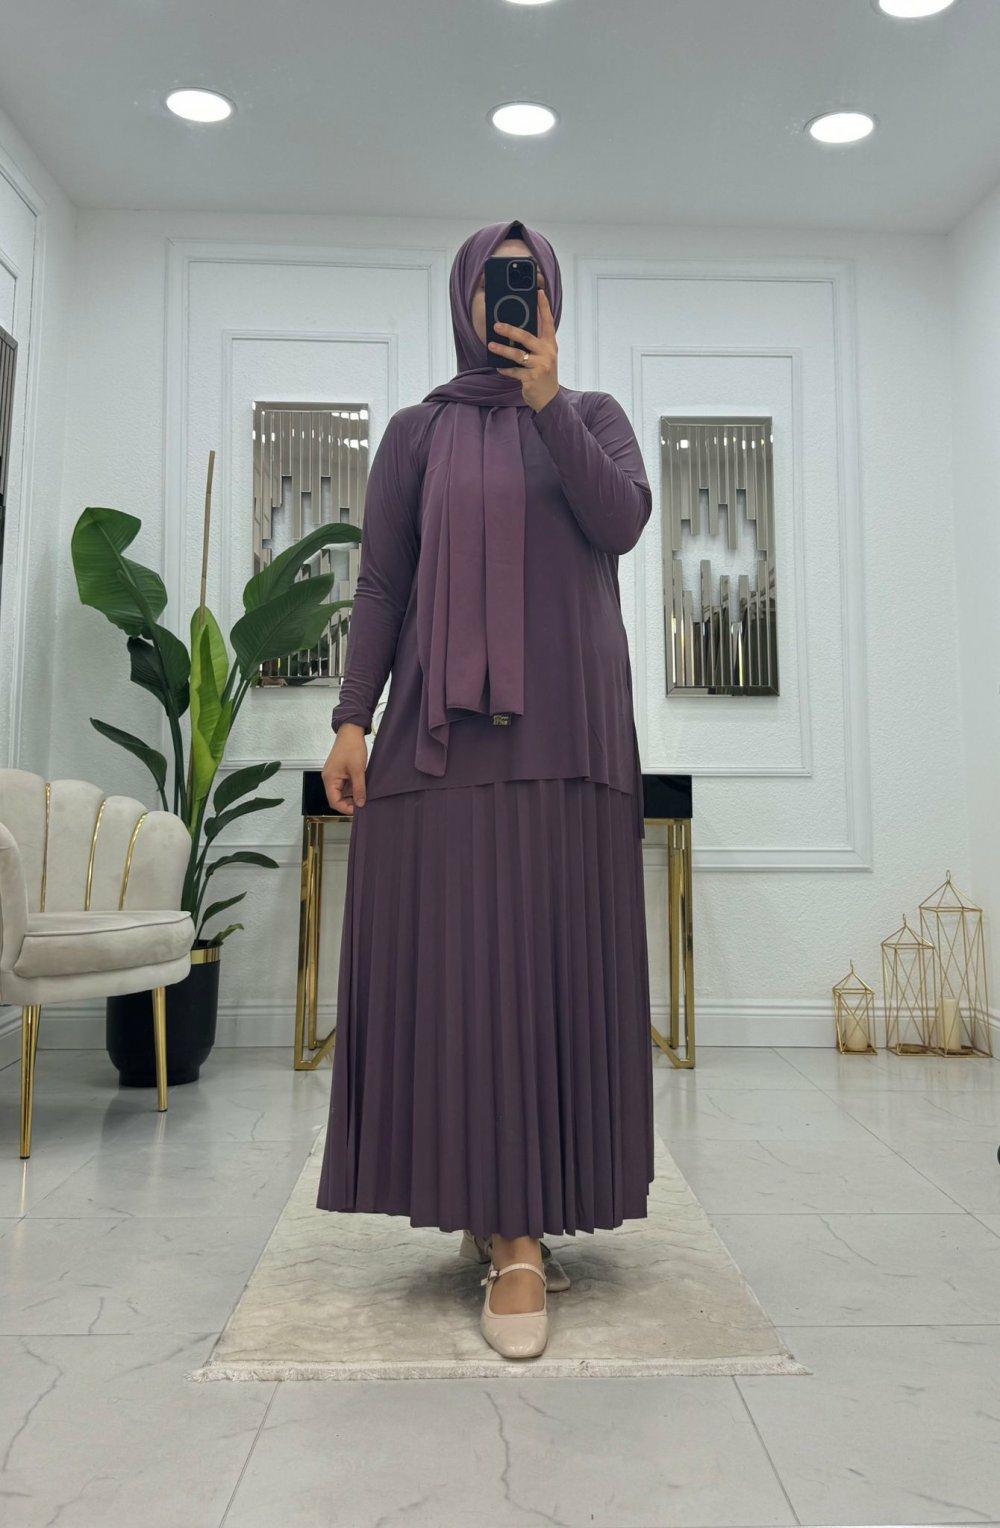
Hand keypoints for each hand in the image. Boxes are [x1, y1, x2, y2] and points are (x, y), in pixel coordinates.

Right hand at [321, 724, 367, 814]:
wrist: (351, 731)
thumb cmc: (352, 748)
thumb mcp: (358, 770)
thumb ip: (359, 788)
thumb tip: (360, 804)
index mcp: (330, 779)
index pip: (334, 801)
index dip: (346, 809)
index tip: (359, 811)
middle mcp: (329, 778)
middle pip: (337, 798)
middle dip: (349, 803)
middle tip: (363, 805)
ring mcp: (334, 775)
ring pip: (341, 792)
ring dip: (352, 796)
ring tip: (364, 797)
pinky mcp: (339, 771)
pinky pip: (344, 785)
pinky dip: (352, 788)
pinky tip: (362, 789)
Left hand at [488, 286, 558, 412]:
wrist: (549, 399)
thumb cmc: (543, 374)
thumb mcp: (544, 356)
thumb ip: (535, 343)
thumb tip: (514, 330)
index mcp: (551, 344)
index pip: (548, 322)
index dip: (544, 306)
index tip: (539, 292)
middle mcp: (548, 353)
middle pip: (527, 337)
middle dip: (510, 330)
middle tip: (496, 325)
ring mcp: (540, 366)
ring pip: (517, 355)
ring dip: (502, 350)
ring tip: (491, 346)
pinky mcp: (532, 379)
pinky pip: (514, 371)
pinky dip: (505, 369)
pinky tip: (499, 367)